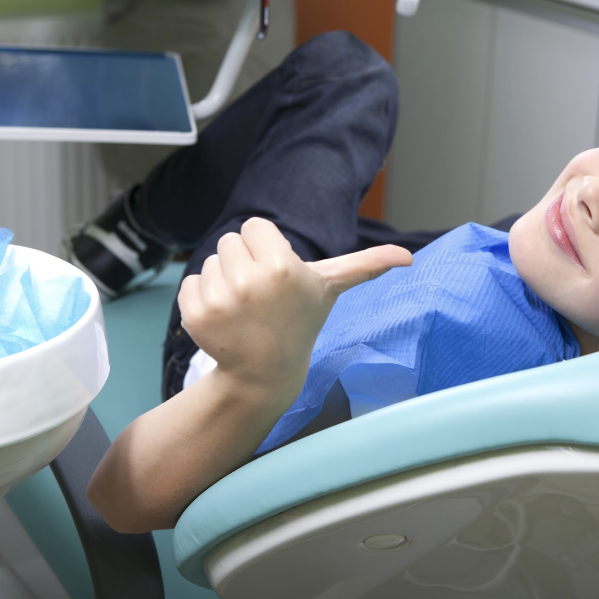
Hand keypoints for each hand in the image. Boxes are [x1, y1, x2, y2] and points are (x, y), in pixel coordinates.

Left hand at [177, 218, 411, 406]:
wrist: (265, 372)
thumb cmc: (300, 321)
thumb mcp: (330, 289)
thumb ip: (366, 266)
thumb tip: (409, 256)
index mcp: (282, 266)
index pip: (254, 226)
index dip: (263, 247)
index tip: (275, 274)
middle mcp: (250, 280)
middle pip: (230, 240)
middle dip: (243, 262)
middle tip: (260, 294)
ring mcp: (220, 299)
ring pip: (211, 261)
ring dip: (223, 280)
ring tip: (244, 308)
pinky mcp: (195, 314)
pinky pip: (189, 283)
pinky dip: (202, 298)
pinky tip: (224, 318)